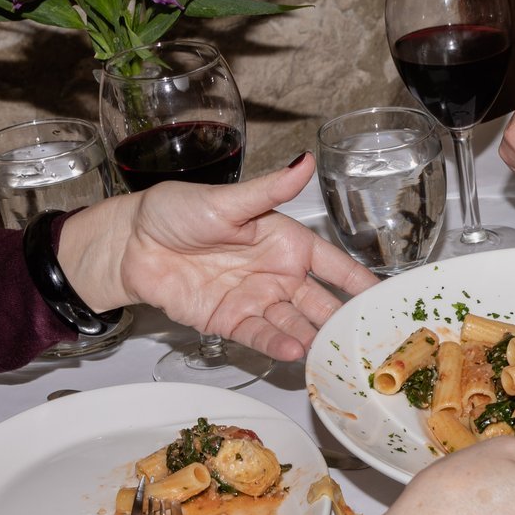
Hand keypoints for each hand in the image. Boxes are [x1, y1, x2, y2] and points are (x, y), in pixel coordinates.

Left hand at [58, 155, 379, 359]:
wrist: (130, 244)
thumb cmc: (176, 212)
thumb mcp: (228, 201)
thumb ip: (270, 190)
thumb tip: (304, 162)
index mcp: (286, 241)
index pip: (333, 264)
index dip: (358, 281)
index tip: (384, 297)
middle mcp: (277, 274)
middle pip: (320, 301)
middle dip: (343, 320)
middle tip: (366, 338)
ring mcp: (256, 300)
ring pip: (295, 323)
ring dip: (314, 337)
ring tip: (332, 351)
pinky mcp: (231, 322)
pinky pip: (261, 336)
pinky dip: (278, 344)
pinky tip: (296, 350)